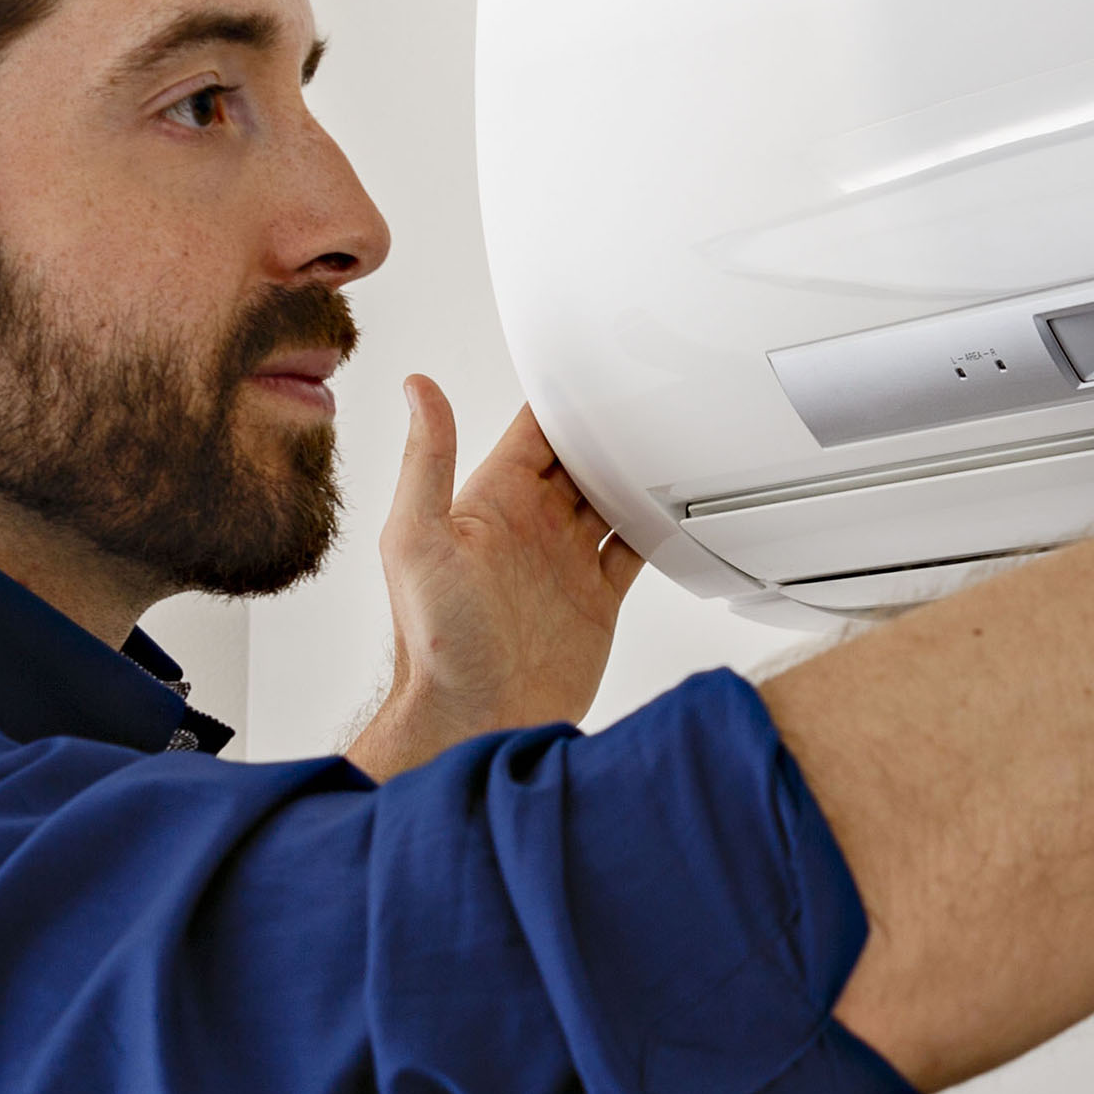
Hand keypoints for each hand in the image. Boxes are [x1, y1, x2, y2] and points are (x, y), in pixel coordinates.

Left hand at [342, 379, 646, 776]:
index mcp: (492, 504)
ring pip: (611, 499)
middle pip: (582, 461)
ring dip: (637, 474)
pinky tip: (675, 510)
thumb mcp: (418, 539)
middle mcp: (531, 529)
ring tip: (672, 443)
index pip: (535, 435)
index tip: (599, 373)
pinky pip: (634, 551)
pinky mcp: (595, 599)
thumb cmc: (435, 643)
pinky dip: (656, 529)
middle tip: (653, 399)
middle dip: (612, 431)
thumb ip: (428, 462)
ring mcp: (565, 563)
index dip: (565, 403)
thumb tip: (419, 389)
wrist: (475, 721)